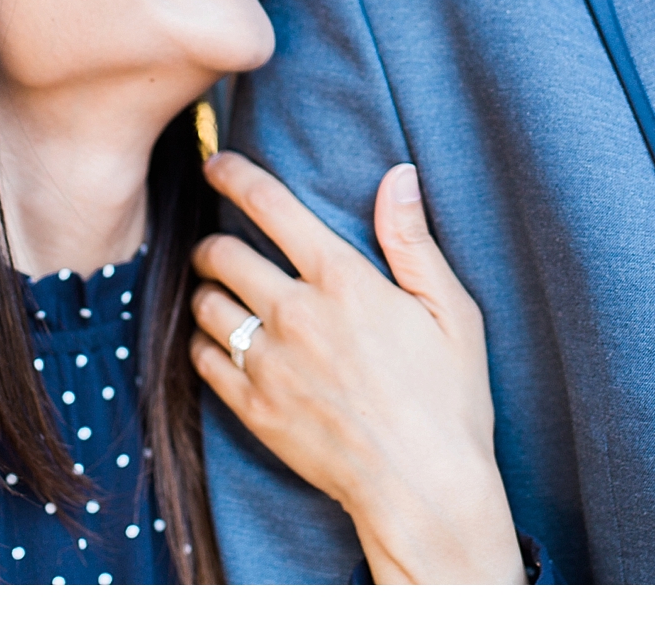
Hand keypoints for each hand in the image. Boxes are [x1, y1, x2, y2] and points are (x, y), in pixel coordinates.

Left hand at [190, 151, 524, 583]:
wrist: (424, 489)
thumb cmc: (449, 399)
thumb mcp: (452, 311)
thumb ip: (412, 240)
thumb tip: (397, 175)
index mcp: (344, 280)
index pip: (271, 207)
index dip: (235, 176)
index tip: (215, 164)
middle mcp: (296, 314)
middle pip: (220, 254)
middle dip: (213, 242)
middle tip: (219, 246)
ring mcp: (269, 364)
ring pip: (204, 305)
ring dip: (207, 292)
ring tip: (221, 295)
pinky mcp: (253, 410)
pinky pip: (202, 360)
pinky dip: (204, 343)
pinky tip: (222, 344)